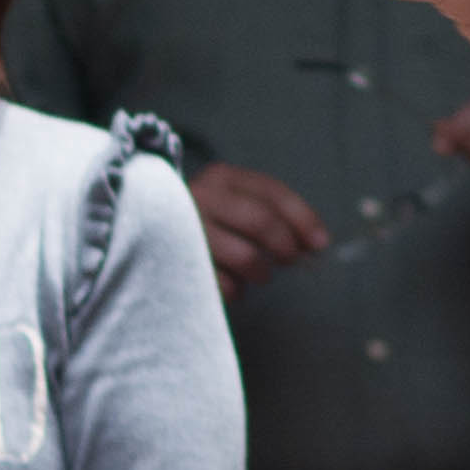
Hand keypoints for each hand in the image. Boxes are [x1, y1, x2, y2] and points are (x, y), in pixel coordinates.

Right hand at [185, 162, 329, 287]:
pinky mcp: (178, 265)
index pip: (272, 193)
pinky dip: (237, 291)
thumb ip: (273, 214)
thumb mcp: (236, 203)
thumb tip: (316, 243)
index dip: (303, 219)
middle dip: (286, 247)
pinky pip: (226, 285)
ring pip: (246, 257)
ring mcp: (186, 231)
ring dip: (261, 272)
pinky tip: (232, 284)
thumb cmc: (208, 221)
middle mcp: (201, 197)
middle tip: (290, 261)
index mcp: (221, 177)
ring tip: (258, 274)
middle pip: (262, 222)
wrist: (149, 233)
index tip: (320, 244)